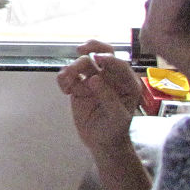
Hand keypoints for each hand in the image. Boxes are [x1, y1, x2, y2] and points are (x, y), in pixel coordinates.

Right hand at [57, 41, 141, 156]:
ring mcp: (94, 80)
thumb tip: (93, 79)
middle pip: (102, 52)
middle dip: (92, 48)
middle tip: (80, 49)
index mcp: (127, 82)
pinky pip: (69, 76)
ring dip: (72, 69)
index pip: (119, 64)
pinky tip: (65, 90)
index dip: (109, 59)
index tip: (97, 59)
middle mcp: (111, 77)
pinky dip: (63, 78)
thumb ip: (108, 97)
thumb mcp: (117, 117)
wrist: (101, 142)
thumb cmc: (115, 130)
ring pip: (82, 63)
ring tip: (67, 84)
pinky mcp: (79, 87)